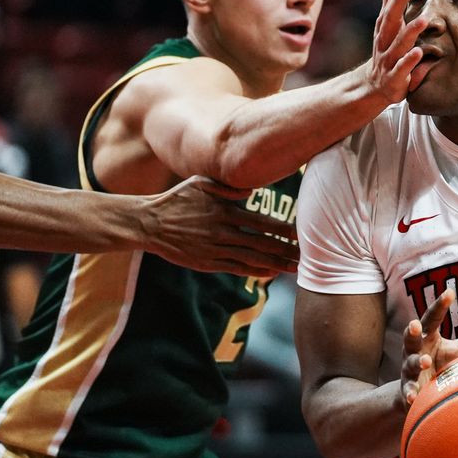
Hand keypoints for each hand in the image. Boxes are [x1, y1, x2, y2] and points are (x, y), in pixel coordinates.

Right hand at [142, 176, 299, 274]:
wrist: (150, 223)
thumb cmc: (177, 199)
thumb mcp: (200, 184)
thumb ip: (227, 187)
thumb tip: (251, 189)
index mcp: (225, 212)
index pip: (263, 223)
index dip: (284, 230)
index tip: (302, 234)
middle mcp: (224, 232)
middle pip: (263, 244)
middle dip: (287, 250)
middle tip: (308, 254)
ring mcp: (216, 249)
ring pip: (253, 259)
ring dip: (277, 264)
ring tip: (295, 268)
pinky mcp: (208, 263)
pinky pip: (237, 269)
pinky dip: (256, 271)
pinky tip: (271, 273)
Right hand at [364, 0, 433, 102]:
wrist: (374, 87)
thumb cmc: (386, 50)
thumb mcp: (386, 25)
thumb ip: (389, 0)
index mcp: (384, 27)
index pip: (392, 5)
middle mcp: (384, 41)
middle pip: (390, 19)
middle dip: (400, 2)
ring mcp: (388, 60)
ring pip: (399, 44)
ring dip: (411, 31)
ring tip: (424, 20)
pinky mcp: (394, 79)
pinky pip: (401, 69)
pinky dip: (409, 61)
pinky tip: (419, 53)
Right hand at [399, 289, 457, 408]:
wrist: (423, 394)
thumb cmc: (446, 365)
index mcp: (429, 336)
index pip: (432, 317)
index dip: (439, 305)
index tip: (450, 292)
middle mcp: (416, 350)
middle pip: (411, 337)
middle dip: (412, 331)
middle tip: (415, 324)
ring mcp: (410, 370)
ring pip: (410, 364)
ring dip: (417, 362)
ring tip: (425, 361)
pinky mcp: (410, 391)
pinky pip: (408, 392)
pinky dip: (410, 394)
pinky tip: (412, 398)